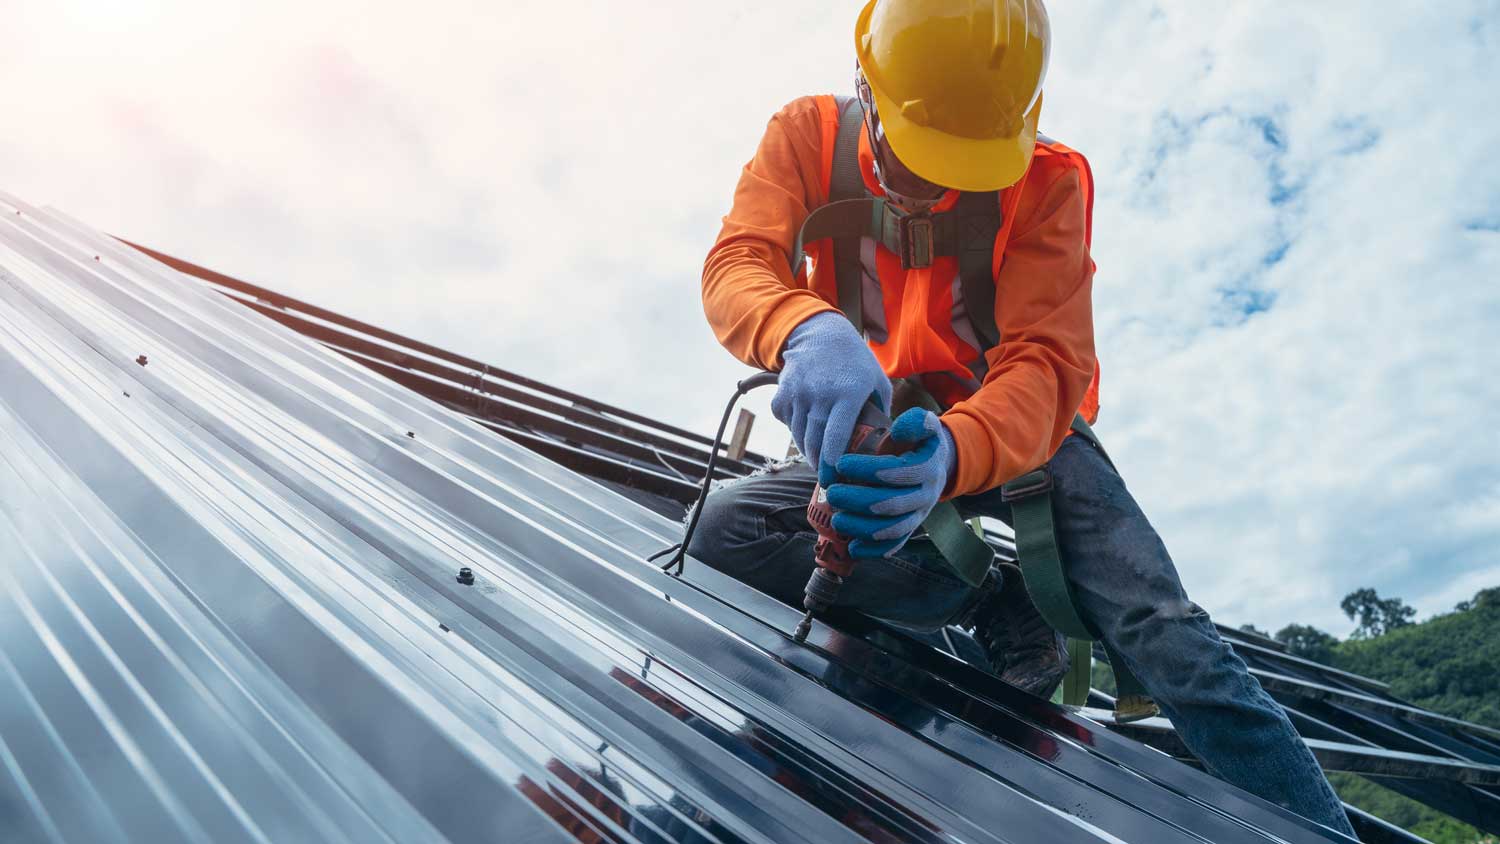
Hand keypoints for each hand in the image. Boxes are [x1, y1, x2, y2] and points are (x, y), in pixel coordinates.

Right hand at [771, 312, 891, 479]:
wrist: (821, 334)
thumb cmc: (856, 362)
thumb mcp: (878, 382)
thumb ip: (882, 414)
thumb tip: (884, 446)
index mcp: (849, 393)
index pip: (836, 436)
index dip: (833, 462)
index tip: (834, 477)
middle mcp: (820, 394)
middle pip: (815, 441)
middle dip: (820, 464)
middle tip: (828, 477)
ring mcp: (797, 393)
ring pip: (799, 436)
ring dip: (808, 451)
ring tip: (819, 458)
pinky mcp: (782, 393)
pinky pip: (786, 422)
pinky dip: (795, 431)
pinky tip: (807, 429)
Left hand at [826, 408, 955, 558]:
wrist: (938, 465)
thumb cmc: (921, 442)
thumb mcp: (926, 424)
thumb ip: (916, 421)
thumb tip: (899, 430)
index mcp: (927, 468)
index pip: (897, 472)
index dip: (868, 469)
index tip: (841, 463)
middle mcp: (926, 496)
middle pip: (892, 504)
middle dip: (859, 501)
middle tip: (834, 493)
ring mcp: (919, 515)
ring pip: (892, 529)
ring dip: (862, 528)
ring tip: (837, 520)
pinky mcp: (911, 529)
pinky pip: (895, 544)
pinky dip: (874, 550)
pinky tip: (852, 548)